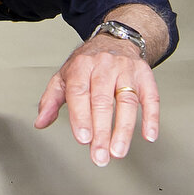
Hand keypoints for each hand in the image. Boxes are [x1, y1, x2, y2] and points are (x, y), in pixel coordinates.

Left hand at [35, 34, 159, 165]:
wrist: (116, 39)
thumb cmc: (88, 63)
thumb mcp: (64, 76)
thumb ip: (51, 99)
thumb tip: (41, 122)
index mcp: (82, 66)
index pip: (79, 92)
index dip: (81, 116)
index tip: (83, 139)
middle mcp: (105, 65)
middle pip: (103, 100)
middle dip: (102, 131)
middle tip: (99, 155)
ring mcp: (127, 70)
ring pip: (127, 100)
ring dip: (124, 129)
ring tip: (118, 151)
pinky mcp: (145, 75)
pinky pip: (151, 97)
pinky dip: (152, 117)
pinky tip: (149, 135)